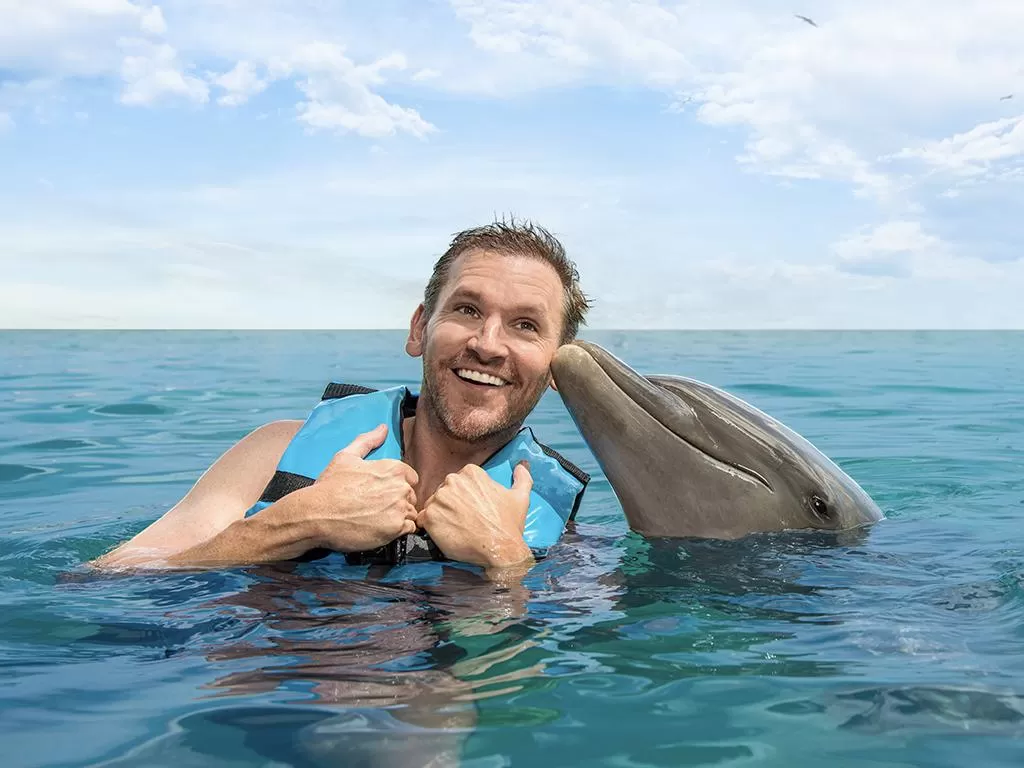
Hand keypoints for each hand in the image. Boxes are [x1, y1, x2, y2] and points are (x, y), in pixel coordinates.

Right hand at [306, 424, 418, 551]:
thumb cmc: (330, 486)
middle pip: (411, 496)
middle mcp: (401, 487)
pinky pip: (408, 528)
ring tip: (378, 519)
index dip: (397, 485)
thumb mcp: (346, 456)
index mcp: (394, 468)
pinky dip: (398, 530)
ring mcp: (399, 509)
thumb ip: (368, 441)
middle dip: (398, 501)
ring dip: (399, 516)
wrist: (316, 514)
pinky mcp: (395, 529)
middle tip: (377, 507)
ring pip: (411, 513)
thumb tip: (383, 428)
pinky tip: (381, 528)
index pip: (411, 478)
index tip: (382, 492)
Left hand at [417, 462, 533, 567]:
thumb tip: (522, 465)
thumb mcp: (520, 497)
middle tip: (464, 522)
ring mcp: (439, 499)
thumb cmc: (510, 524)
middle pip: (444, 492)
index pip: (459, 482)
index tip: (473, 510)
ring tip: (454, 530)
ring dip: (440, 516)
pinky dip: (430, 527)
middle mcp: (452, 481)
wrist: (501, 549)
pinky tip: (444, 535)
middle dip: (451, 505)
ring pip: (433, 505)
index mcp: (470, 472)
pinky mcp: (429, 517)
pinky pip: (423, 519)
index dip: (464, 498)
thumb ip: (522, 477)